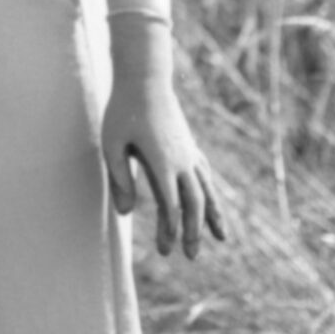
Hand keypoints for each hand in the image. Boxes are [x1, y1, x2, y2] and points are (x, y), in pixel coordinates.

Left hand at [104, 17, 226, 258]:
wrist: (144, 77)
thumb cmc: (123, 110)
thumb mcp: (113, 144)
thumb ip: (119, 179)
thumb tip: (125, 213)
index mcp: (162, 162)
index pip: (172, 205)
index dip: (170, 229)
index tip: (166, 249)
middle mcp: (182, 160)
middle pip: (194, 203)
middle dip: (194, 231)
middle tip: (190, 256)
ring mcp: (188, 152)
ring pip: (206, 190)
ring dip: (212, 216)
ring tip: (221, 239)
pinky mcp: (189, 145)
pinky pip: (205, 174)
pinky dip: (211, 192)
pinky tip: (212, 203)